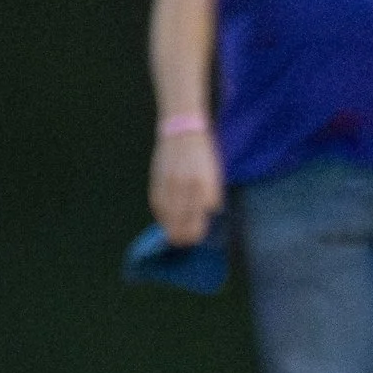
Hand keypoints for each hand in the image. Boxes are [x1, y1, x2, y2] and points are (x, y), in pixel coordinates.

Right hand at [151, 123, 223, 247]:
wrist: (182, 131)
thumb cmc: (203, 153)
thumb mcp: (215, 173)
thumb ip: (212, 194)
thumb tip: (210, 213)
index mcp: (202, 186)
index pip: (195, 221)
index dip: (194, 235)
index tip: (195, 239)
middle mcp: (184, 188)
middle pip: (179, 224)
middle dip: (181, 236)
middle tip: (184, 241)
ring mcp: (168, 185)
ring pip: (166, 217)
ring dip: (170, 229)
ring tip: (174, 236)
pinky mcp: (157, 182)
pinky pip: (157, 206)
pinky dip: (161, 215)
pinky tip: (165, 220)